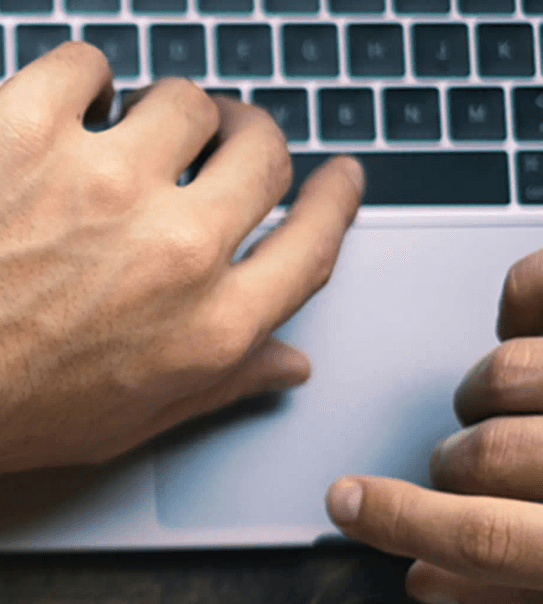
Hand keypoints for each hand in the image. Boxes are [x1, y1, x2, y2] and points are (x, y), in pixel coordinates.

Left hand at [0, 41, 365, 490]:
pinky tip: (55, 110)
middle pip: (260, 152)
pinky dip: (76, 81)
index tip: (332, 175)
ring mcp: (99, 180)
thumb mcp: (121, 422)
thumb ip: (215, 383)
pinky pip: (85, 65)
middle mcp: (170, 248)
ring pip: (180, 98)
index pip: (313, 240)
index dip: (332, 198)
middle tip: (215, 138)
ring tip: (114, 133)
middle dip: (244, 138)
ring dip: (156, 111)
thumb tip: (284, 358)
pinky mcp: (23, 130)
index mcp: (206, 325)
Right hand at [327, 248, 542, 603]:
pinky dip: (520, 297)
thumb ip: (508, 584)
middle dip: (456, 466)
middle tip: (464, 469)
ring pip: (505, 375)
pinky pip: (536, 286)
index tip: (347, 503)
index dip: (406, 526)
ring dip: (489, 392)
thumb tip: (422, 583)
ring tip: (509, 407)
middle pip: (481, 456)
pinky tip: (523, 328)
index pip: (488, 540)